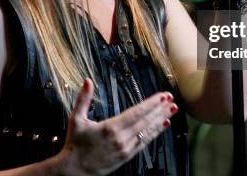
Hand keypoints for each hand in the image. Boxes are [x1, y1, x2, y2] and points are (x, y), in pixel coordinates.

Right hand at [57, 78, 177, 175]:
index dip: (151, 104)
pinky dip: (155, 133)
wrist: (74, 170)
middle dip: (160, 109)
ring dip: (161, 119)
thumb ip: (83, 99)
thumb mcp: (76, 119)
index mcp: (111, 127)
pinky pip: (145, 143)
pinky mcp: (126, 156)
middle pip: (146, 121)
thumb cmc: (75, 144)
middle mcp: (121, 138)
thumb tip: (87, 80)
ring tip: (172, 110)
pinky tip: (163, 125)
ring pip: (148, 131)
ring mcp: (125, 148)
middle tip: (172, 99)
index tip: (162, 96)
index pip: (137, 112)